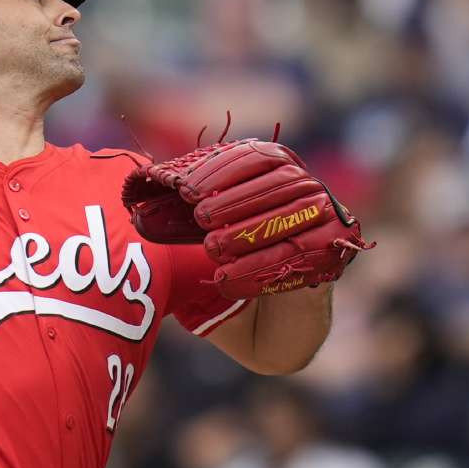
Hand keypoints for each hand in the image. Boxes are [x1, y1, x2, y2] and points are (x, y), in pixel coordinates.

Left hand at [122, 139, 373, 299]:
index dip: (219, 170)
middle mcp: (309, 186)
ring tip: (212, 250)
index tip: (186, 189)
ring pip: (288, 220)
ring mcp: (328, 217)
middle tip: (200, 219)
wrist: (273, 311)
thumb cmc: (234, 255)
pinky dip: (259, 270)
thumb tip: (134, 204)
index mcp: (279, 166)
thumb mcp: (206, 230)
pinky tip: (228, 281)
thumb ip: (180, 214)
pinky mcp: (333, 252)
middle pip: (276, 185)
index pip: (253, 156)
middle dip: (233, 201)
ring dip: (246, 234)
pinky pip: (296, 259)